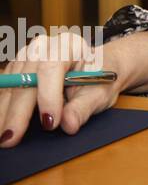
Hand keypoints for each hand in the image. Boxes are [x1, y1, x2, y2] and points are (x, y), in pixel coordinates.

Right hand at [0, 32, 124, 146]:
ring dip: (4, 113)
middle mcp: (44, 47)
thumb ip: (84, 107)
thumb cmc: (99, 77)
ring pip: (10, 85)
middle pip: (24, 79)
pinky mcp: (16, 69)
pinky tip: (2, 125)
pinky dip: (3, 108)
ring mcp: (26, 56)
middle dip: (18, 112)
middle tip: (12, 139)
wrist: (97, 66)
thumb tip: (69, 124)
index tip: (49, 124)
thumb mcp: (100, 92)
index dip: (48, 97)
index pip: (51, 69)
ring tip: (3, 138)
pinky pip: (5, 88)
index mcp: (69, 46)